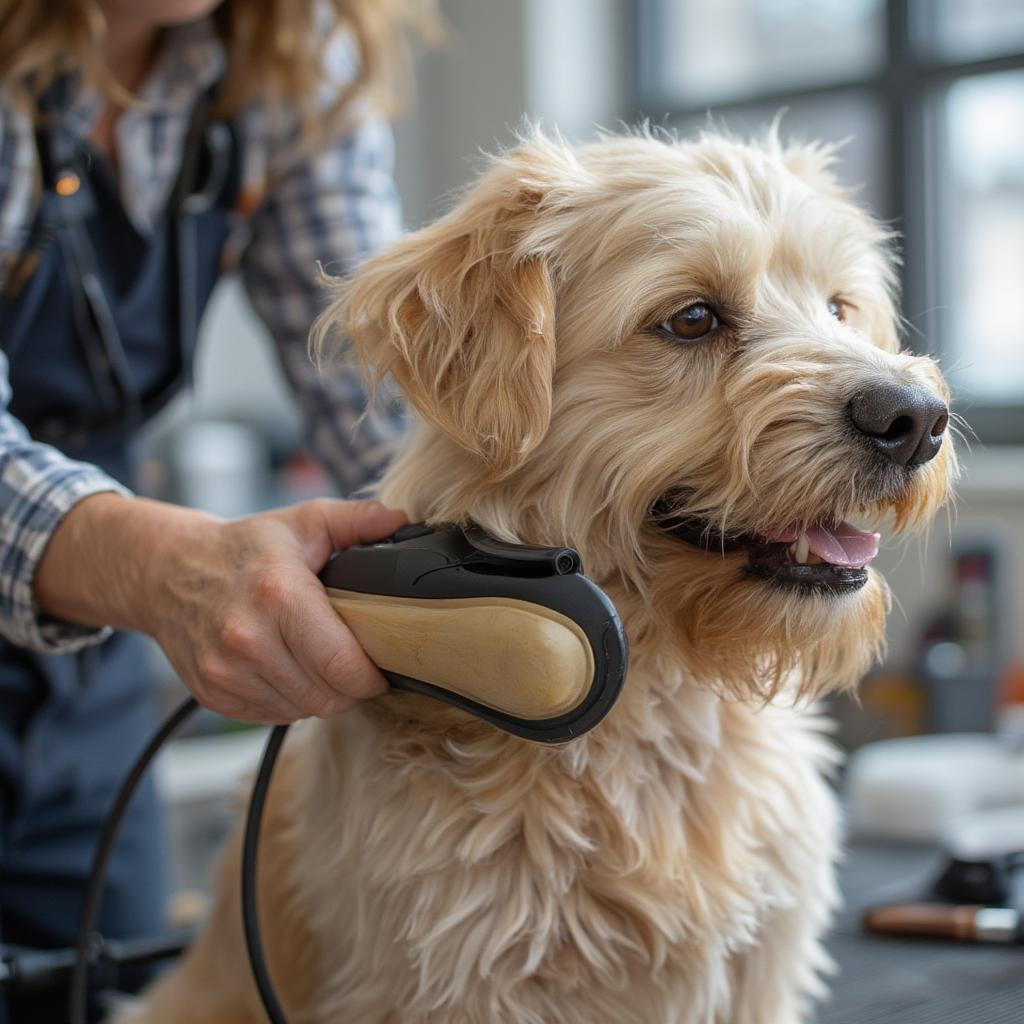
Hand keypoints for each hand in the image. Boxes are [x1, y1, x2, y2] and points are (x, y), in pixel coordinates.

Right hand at [35, 495, 407, 722]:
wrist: (167, 572)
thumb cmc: (244, 549)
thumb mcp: (303, 522)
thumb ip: (357, 520)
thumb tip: (402, 519)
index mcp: (279, 595)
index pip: (343, 665)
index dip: (373, 675)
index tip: (383, 663)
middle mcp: (248, 639)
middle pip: (328, 696)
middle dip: (351, 686)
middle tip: (355, 661)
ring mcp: (226, 672)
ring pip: (304, 710)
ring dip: (322, 693)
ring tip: (320, 660)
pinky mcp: (214, 694)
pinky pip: (274, 715)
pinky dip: (291, 699)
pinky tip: (289, 668)